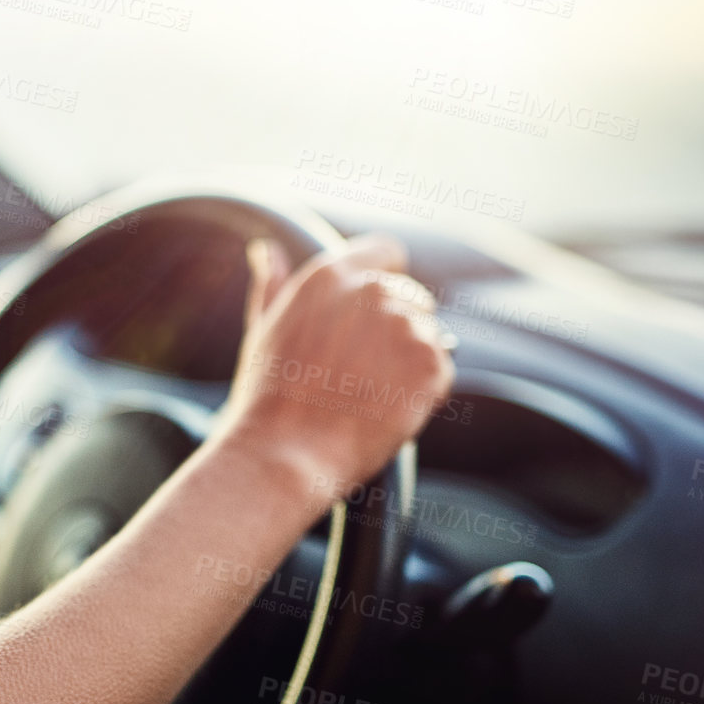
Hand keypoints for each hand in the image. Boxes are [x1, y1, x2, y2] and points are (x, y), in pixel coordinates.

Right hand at [211, 233, 454, 508]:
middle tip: (362, 371)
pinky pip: (440, 371)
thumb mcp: (263, 330)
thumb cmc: (268, 398)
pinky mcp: (430, 362)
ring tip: (370, 394)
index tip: (373, 313)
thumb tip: (268, 250)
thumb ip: (273, 285)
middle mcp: (371, 290)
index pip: (385, 251)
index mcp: (328, 275)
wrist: (287, 453)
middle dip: (397, 329)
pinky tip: (385, 409)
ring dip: (409, 361)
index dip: (385, 278)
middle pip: (411, 296)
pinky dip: (423, 392)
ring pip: (428, 334)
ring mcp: (404, 325)